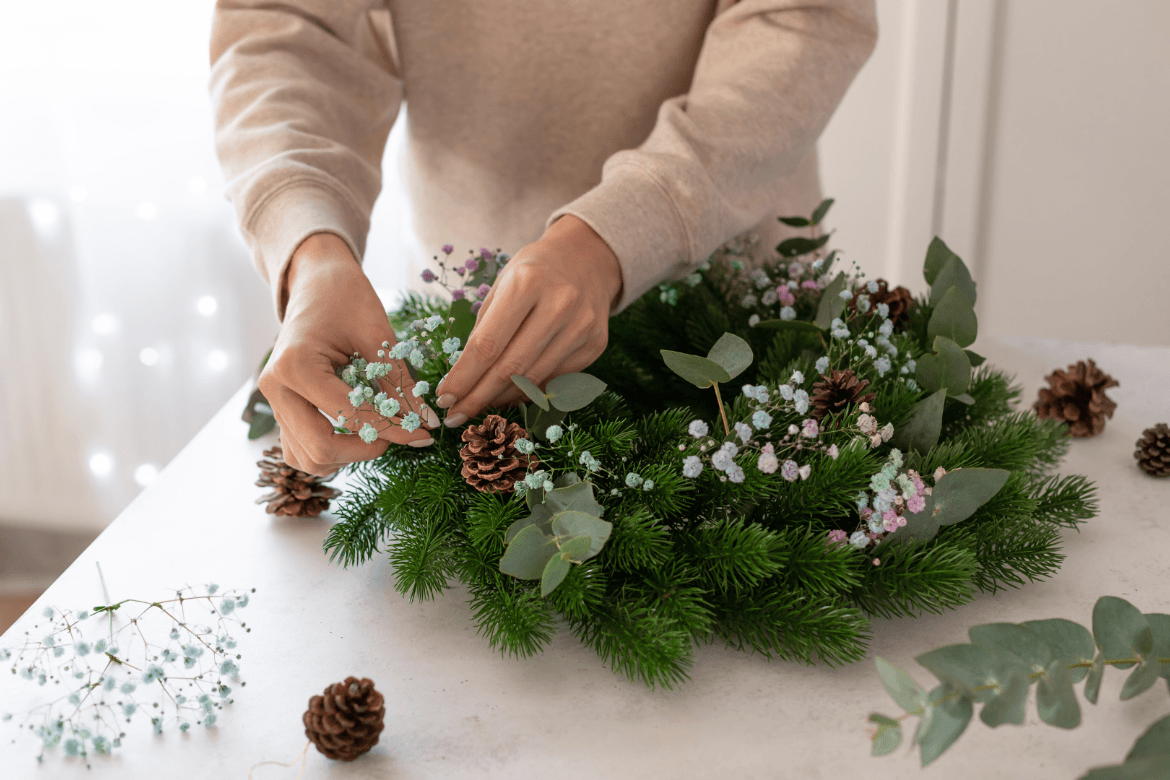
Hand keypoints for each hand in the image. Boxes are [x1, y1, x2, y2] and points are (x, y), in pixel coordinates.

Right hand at [259, 233, 436, 474]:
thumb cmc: (345, 298)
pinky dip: (330, 452)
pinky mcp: (280, 409)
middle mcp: (276, 389)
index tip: (424, 434)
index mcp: (296, 365)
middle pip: (320, 447)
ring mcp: (273, 402)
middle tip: (400, 434)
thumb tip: (427, 423)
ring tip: (378, 433)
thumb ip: (398, 383)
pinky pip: (299, 449)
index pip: (350, 415)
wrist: (315, 282)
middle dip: (366, 448)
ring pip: (307, 458)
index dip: (393, 429)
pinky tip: (357, 434)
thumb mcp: (377, 335)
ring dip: (346, 456)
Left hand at [434, 215, 621, 424]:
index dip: (463, 377)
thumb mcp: (502, 285)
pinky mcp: (595, 345)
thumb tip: (464, 379)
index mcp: (527, 283)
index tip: (444, 398)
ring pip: (533, 379)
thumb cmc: (534, 272)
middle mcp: (559, 305)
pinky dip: (528, 391)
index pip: (488, 344)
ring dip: (501, 398)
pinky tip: (509, 394)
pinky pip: (554, 380)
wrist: (587, 258)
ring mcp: (582, 327)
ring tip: (479, 404)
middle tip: (455, 416)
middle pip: (510, 368)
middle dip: (477, 397)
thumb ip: (484, 328)